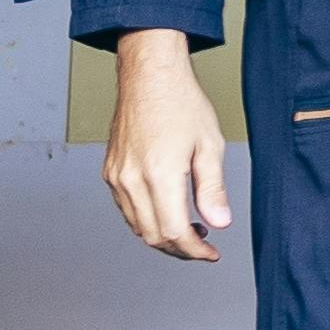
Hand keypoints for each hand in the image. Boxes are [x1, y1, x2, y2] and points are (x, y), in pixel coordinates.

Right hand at [103, 30, 229, 262]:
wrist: (150, 76)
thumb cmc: (181, 103)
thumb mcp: (210, 146)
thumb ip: (213, 189)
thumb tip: (219, 223)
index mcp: (159, 174)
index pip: (174, 232)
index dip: (195, 250)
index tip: (211, 253)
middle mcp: (131, 179)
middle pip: (153, 236)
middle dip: (180, 249)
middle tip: (203, 246)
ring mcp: (116, 176)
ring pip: (137, 226)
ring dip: (162, 236)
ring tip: (190, 229)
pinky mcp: (110, 171)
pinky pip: (126, 209)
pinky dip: (147, 219)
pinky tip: (168, 210)